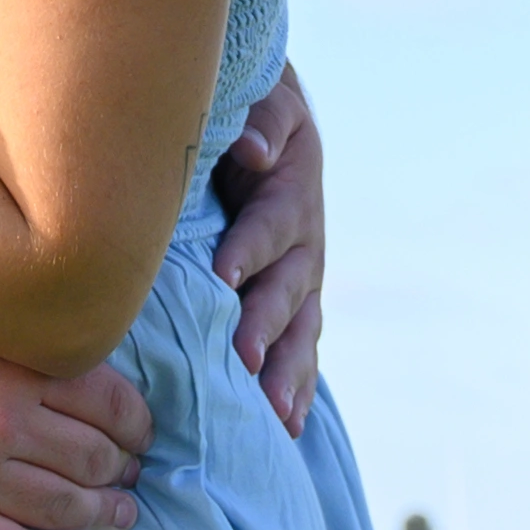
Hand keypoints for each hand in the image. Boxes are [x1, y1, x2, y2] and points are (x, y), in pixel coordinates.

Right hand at [0, 302, 155, 529]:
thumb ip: (7, 341)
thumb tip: (53, 355)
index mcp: (16, 366)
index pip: (109, 401)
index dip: (136, 422)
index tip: (141, 430)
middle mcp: (6, 422)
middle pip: (94, 456)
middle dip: (124, 468)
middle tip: (134, 473)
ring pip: (64, 505)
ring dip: (105, 513)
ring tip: (124, 515)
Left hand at [211, 61, 322, 434]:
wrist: (273, 128)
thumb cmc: (256, 114)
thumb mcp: (266, 102)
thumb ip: (261, 119)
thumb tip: (253, 149)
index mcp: (293, 192)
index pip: (271, 225)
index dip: (250, 250)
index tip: (224, 277)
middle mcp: (305, 244)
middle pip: (288, 289)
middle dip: (265, 325)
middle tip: (244, 359)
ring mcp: (304, 281)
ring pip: (299, 332)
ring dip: (286, 372)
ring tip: (274, 415)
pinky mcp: (295, 307)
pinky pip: (300, 351)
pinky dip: (296, 388)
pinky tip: (287, 427)